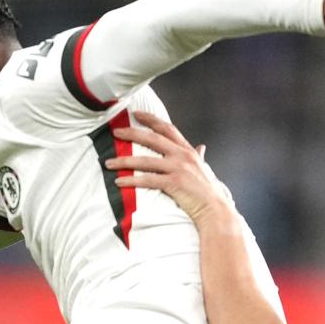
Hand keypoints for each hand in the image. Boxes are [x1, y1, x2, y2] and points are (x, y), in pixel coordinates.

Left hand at [105, 113, 235, 223]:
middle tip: (116, 133)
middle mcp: (183, 156)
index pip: (167, 128)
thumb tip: (202, 147)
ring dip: (124, 161)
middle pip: (153, 139)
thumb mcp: (204, 169)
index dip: (151, 119)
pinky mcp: (174, 183)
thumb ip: (199, 157)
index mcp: (188, 151)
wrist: (215, 210)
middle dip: (132, 133)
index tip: (136, 114)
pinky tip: (119, 181)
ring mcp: (178, 169)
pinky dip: (131, 180)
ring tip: (108, 163)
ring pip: (145, 160)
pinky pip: (147, 180)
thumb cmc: (208, 192)